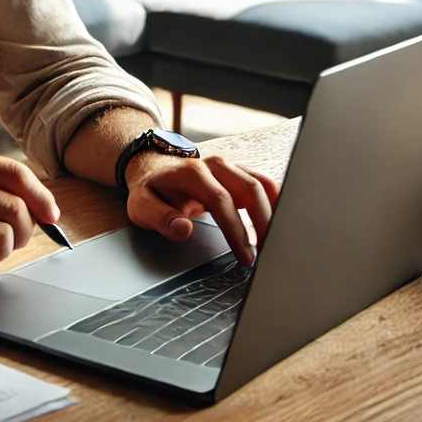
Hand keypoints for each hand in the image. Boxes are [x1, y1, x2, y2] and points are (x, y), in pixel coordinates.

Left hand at [124, 151, 278, 263]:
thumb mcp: (142, 206)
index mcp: (192, 173)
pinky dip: (274, 200)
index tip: (245, 256)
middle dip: (263, 221)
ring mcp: (227, 167)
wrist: (152, 166)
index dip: (236, 229)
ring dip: (272, 211)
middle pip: (249, 188)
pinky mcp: (235, 173)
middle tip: (268, 252)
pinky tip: (280, 219)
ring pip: (260, 183)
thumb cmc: (150, 189)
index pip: (222, 200)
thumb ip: (161, 218)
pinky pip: (261, 182)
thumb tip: (183, 230)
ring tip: (277, 240)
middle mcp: (214, 165)